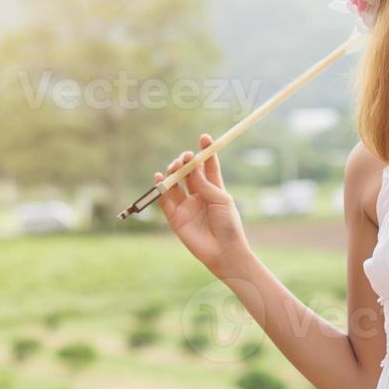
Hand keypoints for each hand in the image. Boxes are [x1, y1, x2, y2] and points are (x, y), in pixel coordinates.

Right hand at [155, 134, 252, 277]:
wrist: (224, 251)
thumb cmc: (228, 224)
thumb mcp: (220, 199)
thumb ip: (204, 184)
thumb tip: (191, 168)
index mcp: (214, 189)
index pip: (208, 166)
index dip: (206, 152)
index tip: (204, 138)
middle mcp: (199, 196)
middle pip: (188, 173)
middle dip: (186, 162)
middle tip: (186, 157)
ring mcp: (186, 206)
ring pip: (175, 184)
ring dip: (174, 172)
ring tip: (176, 166)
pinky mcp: (175, 218)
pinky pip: (164, 201)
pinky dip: (160, 189)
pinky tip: (160, 177)